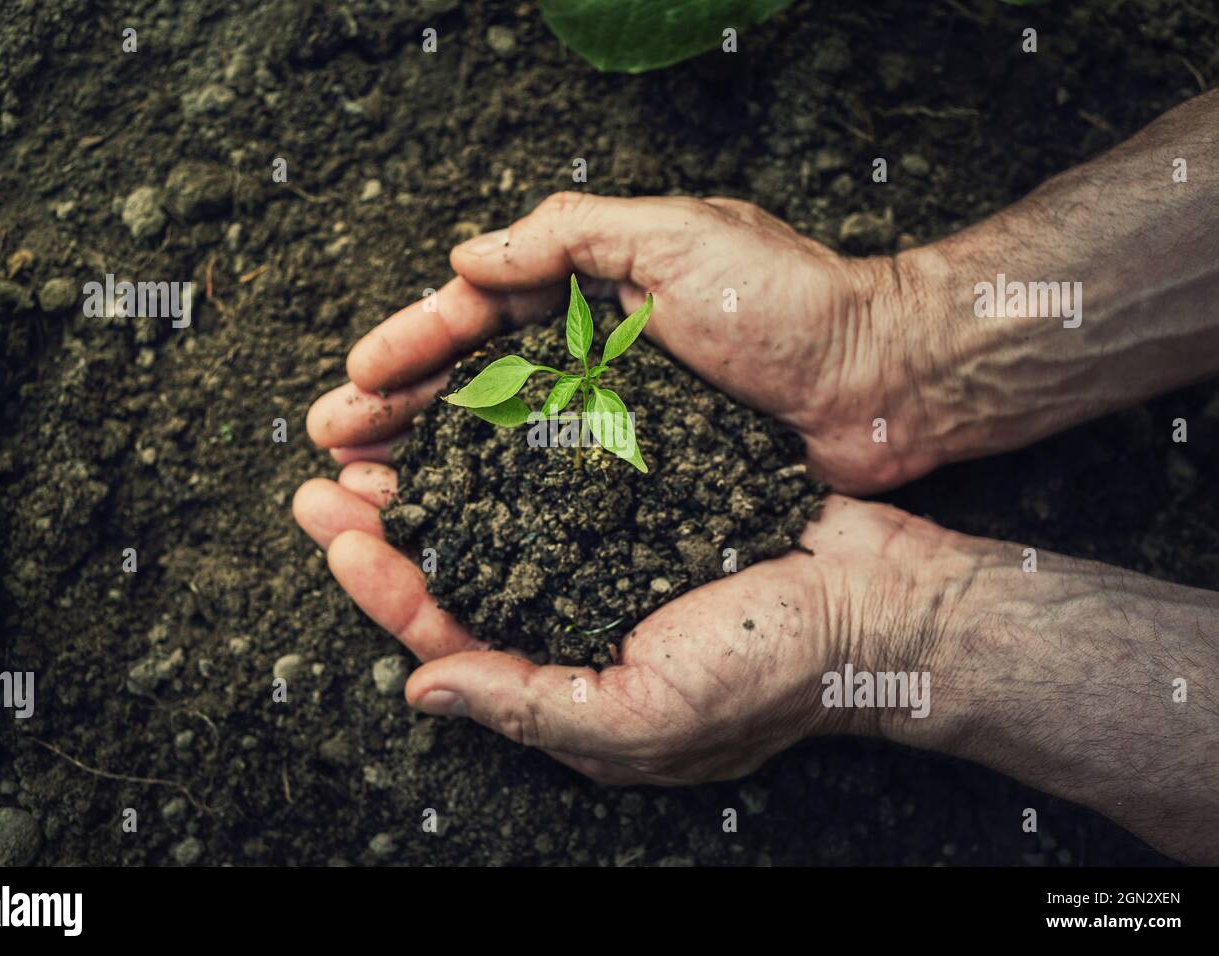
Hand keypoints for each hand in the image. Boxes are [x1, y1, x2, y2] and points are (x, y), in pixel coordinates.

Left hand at [293, 479, 947, 784]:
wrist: (877, 602)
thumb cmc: (771, 672)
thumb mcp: (643, 716)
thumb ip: (527, 705)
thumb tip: (421, 692)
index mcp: (565, 681)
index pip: (450, 634)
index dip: (385, 585)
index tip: (334, 530)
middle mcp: (575, 618)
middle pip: (460, 570)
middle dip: (387, 526)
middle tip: (323, 477)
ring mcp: (608, 557)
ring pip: (499, 516)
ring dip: (438, 478)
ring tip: (379, 438)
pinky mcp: (642, 503)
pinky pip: (560, 475)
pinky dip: (511, 448)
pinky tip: (476, 413)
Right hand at [306, 192, 944, 494]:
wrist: (886, 379)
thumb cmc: (791, 301)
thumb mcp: (675, 235)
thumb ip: (569, 233)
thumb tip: (466, 256)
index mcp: (592, 292)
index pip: (479, 314)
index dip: (413, 345)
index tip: (357, 376)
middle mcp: (593, 358)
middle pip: (474, 385)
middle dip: (400, 410)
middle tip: (332, 443)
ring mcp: (616, 422)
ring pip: (502, 443)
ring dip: (431, 461)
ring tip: (365, 487)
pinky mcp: (646, 477)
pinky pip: (557, 489)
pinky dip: (504, 504)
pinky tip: (457, 526)